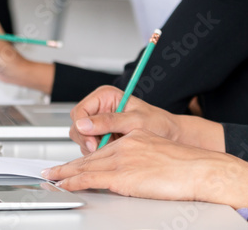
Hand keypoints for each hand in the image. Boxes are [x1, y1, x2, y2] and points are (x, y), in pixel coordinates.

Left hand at [42, 129, 247, 208]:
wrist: (199, 168)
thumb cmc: (187, 166)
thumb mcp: (160, 153)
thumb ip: (142, 159)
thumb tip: (133, 172)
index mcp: (134, 139)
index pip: (102, 148)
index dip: (83, 157)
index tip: (71, 163)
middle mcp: (125, 146)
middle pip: (90, 156)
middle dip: (68, 165)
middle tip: (52, 170)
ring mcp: (123, 160)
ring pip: (86, 166)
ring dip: (66, 173)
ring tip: (53, 177)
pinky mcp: (123, 176)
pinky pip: (92, 178)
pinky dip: (75, 181)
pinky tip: (66, 184)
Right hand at [68, 85, 185, 153]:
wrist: (170, 135)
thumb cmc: (158, 123)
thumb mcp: (134, 121)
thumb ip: (109, 122)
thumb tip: (84, 124)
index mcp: (105, 96)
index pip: (79, 112)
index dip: (82, 128)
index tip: (93, 143)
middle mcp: (100, 107)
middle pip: (77, 125)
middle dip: (87, 140)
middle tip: (101, 149)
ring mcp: (100, 122)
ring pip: (82, 137)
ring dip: (93, 147)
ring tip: (114, 147)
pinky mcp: (103, 135)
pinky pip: (90, 146)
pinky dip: (98, 152)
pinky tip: (113, 151)